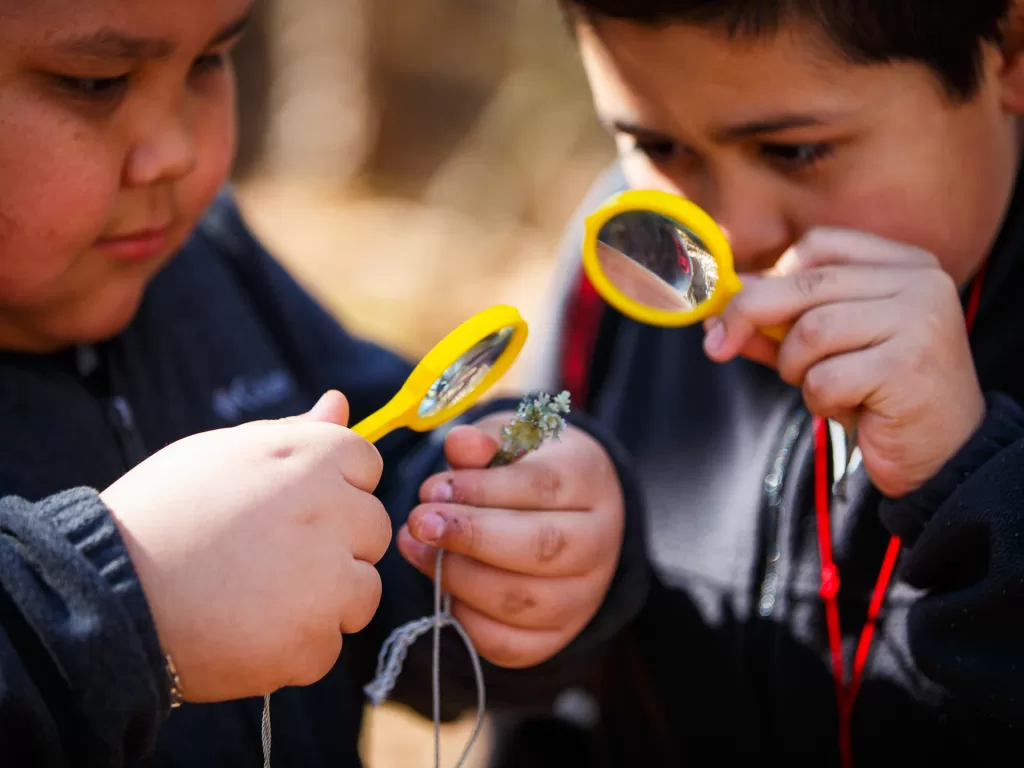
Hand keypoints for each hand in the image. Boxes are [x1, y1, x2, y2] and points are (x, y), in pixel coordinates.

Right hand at [99, 391, 390, 701]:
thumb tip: (340, 404)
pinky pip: (328, 646)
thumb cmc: (161, 512)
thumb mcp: (224, 452)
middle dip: (337, 544)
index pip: (366, 465)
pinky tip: (247, 633)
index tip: (292, 508)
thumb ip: (296, 433)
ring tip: (257, 598)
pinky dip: (296, 648)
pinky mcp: (312, 643)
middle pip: (374, 529)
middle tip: (270, 557)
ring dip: (325, 600)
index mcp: (311, 457)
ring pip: (362, 590)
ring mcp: (328, 581)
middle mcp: (332, 512)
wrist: (106, 594)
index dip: (334, 488)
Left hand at [397, 413, 624, 668]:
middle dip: (471, 538)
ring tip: (416, 549)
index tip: (430, 489)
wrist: (569, 513)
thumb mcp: (511, 441)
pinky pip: (511, 644)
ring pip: (523, 600)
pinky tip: (443, 586)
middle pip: (542, 548)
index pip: (543, 487)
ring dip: (458, 577)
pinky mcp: (560, 634)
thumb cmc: (528, 469)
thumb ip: (485, 442)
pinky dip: (468, 620)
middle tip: (418, 523)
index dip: (481, 491)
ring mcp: (585, 594)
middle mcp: (600, 541)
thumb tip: (460, 445)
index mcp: (591, 480)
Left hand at [703, 228, 984, 496]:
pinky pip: (826, 377)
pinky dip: (819, 399)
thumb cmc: (881, 395)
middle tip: (717, 345)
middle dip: (748, 316)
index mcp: (904, 264)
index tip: (731, 307)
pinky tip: (849, 408)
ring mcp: (919, 320)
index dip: (768, 275)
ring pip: (810, 332)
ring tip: (824, 387)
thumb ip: (780, 322)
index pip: (819, 245)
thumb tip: (721, 305)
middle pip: (804, 285)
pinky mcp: (909, 365)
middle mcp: (919, 282)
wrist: (945, 454)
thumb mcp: (827, 349)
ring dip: (795, 368)